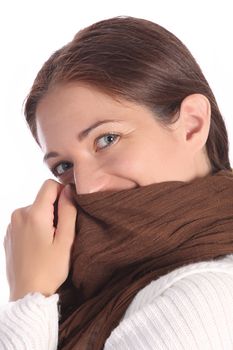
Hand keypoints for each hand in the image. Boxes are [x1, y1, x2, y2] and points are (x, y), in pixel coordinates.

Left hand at [4, 179, 76, 300]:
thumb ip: (68, 211)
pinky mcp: (9, 234)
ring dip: (45, 220)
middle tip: (60, 234)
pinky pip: (26, 221)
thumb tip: (67, 189)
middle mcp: (19, 215)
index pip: (49, 185)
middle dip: (54, 211)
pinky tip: (38, 246)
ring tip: (49, 243)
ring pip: (34, 210)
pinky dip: (35, 227)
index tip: (68, 211)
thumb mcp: (66, 240)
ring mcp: (11, 225)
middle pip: (42, 199)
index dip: (62, 193)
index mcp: (34, 214)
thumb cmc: (49, 269)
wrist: (27, 294)